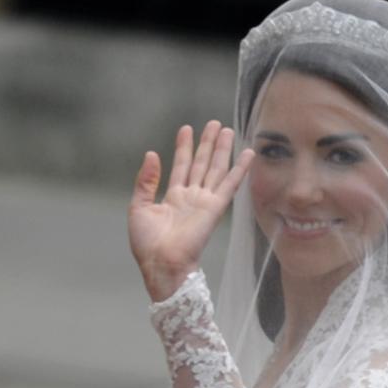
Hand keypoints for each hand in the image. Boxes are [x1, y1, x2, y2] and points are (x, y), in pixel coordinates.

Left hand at [128, 120, 253, 301]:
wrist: (162, 263)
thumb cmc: (147, 244)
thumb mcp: (139, 207)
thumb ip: (146, 181)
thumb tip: (151, 154)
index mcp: (172, 198)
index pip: (181, 167)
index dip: (184, 148)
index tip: (186, 129)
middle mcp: (190, 198)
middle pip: (201, 164)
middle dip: (207, 144)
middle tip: (214, 124)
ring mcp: (204, 202)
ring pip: (215, 170)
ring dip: (222, 150)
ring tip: (226, 130)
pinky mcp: (215, 209)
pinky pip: (230, 185)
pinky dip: (240, 169)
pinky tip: (248, 153)